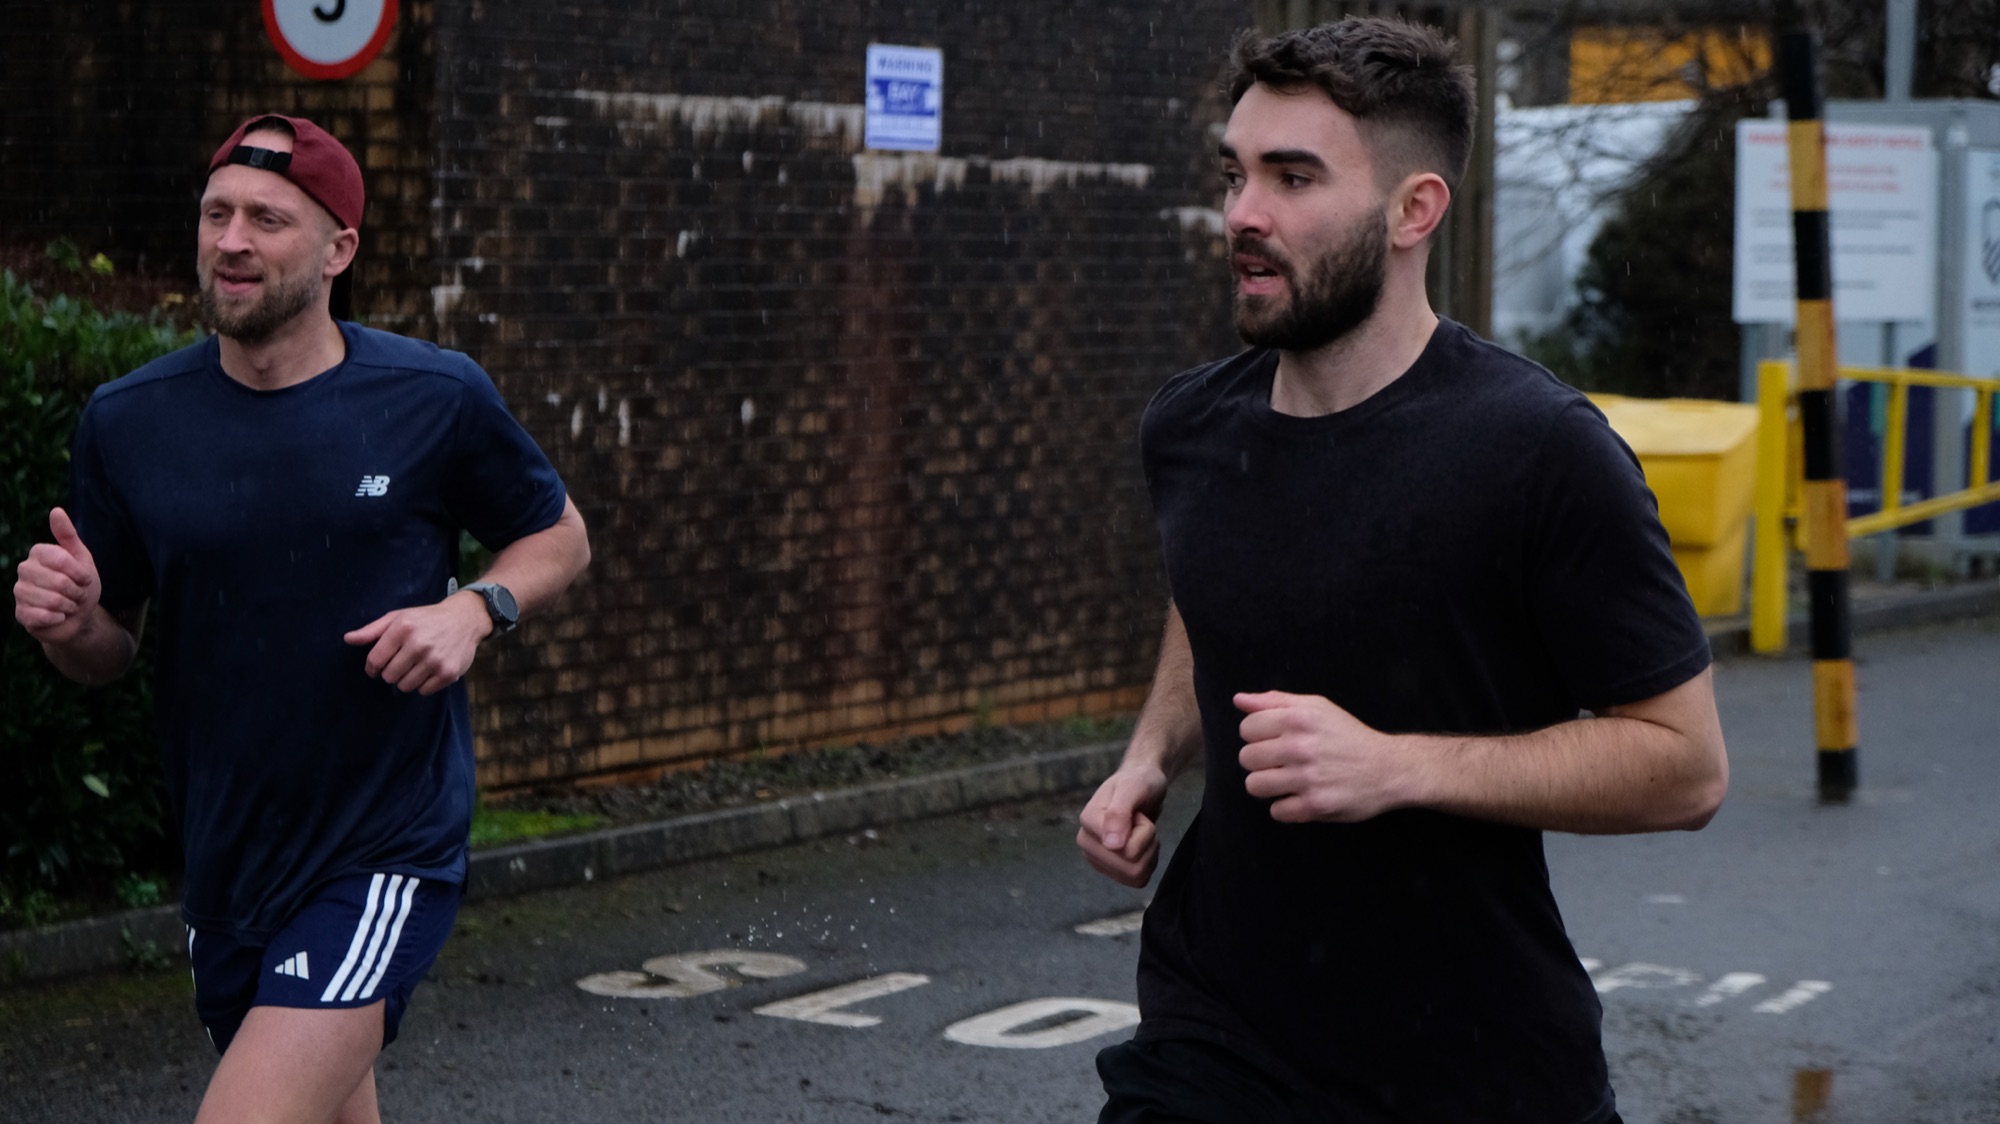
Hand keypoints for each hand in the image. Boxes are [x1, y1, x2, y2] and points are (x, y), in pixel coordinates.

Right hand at [14, 508, 101, 644]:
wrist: (79, 615)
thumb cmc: (80, 584)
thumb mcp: (81, 558)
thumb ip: (68, 535)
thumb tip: (56, 510)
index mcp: (38, 553)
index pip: (60, 559)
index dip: (79, 573)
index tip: (85, 578)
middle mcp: (24, 569)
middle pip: (58, 581)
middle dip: (77, 592)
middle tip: (77, 594)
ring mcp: (19, 592)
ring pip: (51, 600)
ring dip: (70, 606)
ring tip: (69, 605)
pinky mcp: (20, 613)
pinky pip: (42, 616)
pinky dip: (59, 618)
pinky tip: (59, 616)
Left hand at [343, 593, 490, 695]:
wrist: (464, 619)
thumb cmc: (426, 619)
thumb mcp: (398, 617)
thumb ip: (372, 630)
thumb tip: (348, 639)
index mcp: (403, 629)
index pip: (375, 661)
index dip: (372, 668)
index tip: (377, 666)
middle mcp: (419, 645)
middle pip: (389, 676)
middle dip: (391, 672)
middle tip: (402, 662)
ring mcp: (435, 660)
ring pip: (405, 686)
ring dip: (406, 679)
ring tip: (415, 666)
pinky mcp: (448, 673)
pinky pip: (423, 691)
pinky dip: (423, 684)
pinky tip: (428, 670)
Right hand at [1076, 761, 1170, 886]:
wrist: (1143, 786)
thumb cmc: (1139, 782)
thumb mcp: (1133, 788)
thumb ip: (1119, 813)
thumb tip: (1111, 845)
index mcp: (1088, 822)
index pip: (1126, 849)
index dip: (1143, 830)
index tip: (1137, 812)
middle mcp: (1086, 843)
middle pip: (1130, 867)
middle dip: (1147, 843)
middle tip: (1141, 822)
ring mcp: (1097, 858)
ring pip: (1134, 876)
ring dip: (1149, 853)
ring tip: (1142, 832)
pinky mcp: (1109, 869)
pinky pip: (1136, 880)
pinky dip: (1147, 863)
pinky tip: (1142, 844)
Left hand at [1236, 691, 1413, 823]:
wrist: (1388, 768)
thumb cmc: (1348, 735)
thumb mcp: (1317, 707)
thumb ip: (1276, 701)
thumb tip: (1239, 700)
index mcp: (1298, 719)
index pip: (1247, 728)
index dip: (1257, 735)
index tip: (1274, 739)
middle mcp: (1300, 747)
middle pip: (1246, 758)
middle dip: (1261, 760)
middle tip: (1282, 761)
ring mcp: (1306, 779)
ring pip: (1255, 786)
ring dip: (1268, 785)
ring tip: (1287, 780)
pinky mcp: (1315, 806)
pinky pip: (1277, 811)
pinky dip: (1286, 807)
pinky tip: (1301, 796)